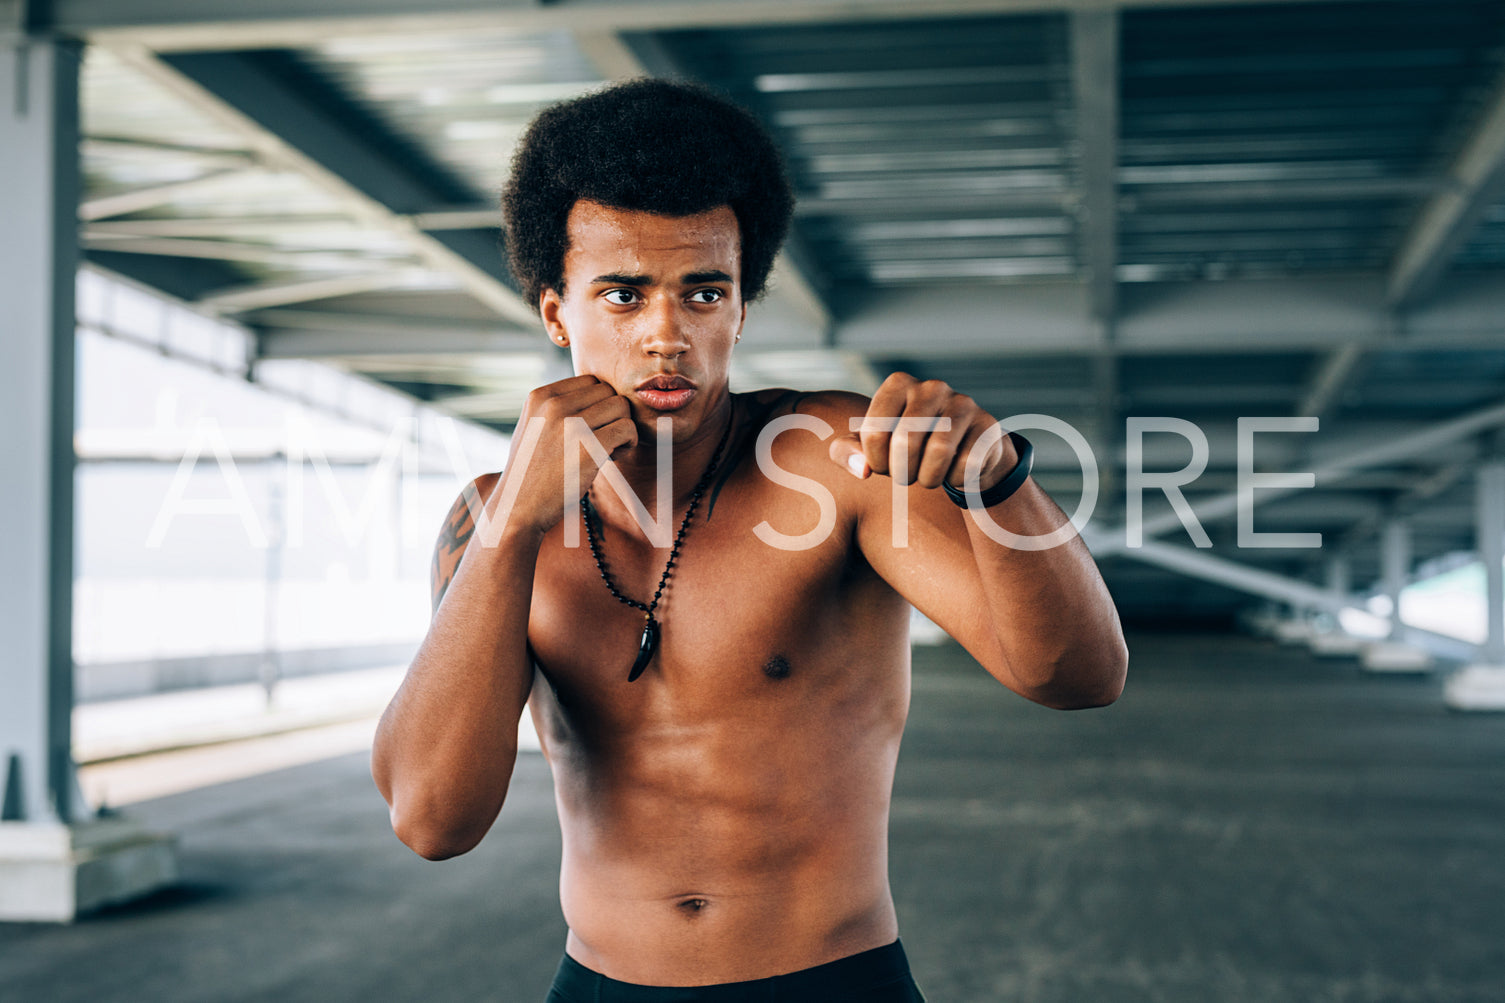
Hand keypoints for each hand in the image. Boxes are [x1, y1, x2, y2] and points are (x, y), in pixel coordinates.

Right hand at [491, 375, 636, 535]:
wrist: (518, 509)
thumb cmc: (531, 473)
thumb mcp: (534, 427)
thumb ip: (557, 407)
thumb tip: (597, 392)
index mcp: (541, 396)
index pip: (591, 381)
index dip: (598, 404)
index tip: (591, 428)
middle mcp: (554, 404)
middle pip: (609, 392)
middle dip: (612, 415)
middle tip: (602, 441)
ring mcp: (571, 424)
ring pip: (622, 407)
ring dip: (622, 428)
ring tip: (607, 450)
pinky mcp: (589, 446)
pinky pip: (627, 429)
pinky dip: (629, 443)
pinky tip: (613, 458)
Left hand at [827, 373, 1013, 490]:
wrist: (960, 449)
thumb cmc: (906, 447)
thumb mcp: (871, 447)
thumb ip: (847, 453)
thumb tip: (861, 468)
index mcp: (897, 384)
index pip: (874, 433)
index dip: (875, 462)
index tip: (883, 466)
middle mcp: (931, 386)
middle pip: (905, 442)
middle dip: (902, 472)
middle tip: (906, 476)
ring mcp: (963, 402)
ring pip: (938, 453)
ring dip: (928, 478)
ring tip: (928, 476)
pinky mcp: (988, 425)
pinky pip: (967, 464)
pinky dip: (956, 480)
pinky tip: (954, 472)